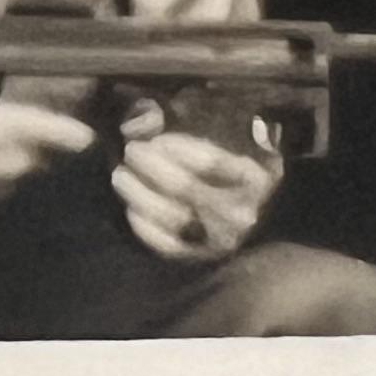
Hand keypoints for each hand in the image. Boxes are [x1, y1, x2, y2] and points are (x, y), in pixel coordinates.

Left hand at [110, 93, 281, 262]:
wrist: (232, 204)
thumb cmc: (219, 158)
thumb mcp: (208, 129)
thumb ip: (178, 118)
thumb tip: (143, 121)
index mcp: (254, 176)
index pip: (210, 161)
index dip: (175, 146)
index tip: (155, 137)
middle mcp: (243, 211)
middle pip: (186, 187)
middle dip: (150, 166)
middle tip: (131, 151)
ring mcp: (222, 239)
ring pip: (173, 217)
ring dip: (139, 194)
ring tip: (121, 175)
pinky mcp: (200, 256)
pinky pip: (167, 245)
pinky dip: (144, 226)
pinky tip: (131, 207)